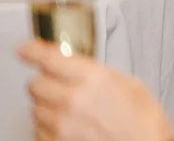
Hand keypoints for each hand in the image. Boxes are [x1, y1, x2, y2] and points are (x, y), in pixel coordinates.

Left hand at [18, 40, 173, 140]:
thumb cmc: (143, 123)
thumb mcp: (130, 85)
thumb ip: (99, 74)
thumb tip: (80, 69)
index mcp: (94, 79)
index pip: (50, 59)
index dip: (33, 51)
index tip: (25, 49)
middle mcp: (73, 101)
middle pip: (36, 84)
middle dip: (45, 81)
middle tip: (59, 83)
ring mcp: (61, 126)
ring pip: (35, 108)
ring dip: (47, 105)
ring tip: (70, 109)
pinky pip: (38, 130)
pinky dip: (47, 126)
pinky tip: (67, 125)